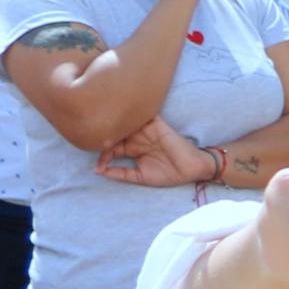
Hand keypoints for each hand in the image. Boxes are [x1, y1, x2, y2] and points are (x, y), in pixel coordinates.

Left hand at [94, 117, 221, 187]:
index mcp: (132, 149)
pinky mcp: (157, 124)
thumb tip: (99, 172)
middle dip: (105, 133)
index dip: (103, 154)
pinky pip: (144, 113)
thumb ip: (121, 174)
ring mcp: (147, 130)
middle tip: (96, 140)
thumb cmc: (169, 174)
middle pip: (116, 131)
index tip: (99, 166)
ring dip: (116, 120)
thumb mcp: (141, 177)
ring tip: (103, 122)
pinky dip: (135, 110)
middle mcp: (137, 138)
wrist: (192, 169)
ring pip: (127, 121)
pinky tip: (123, 111)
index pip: (111, 147)